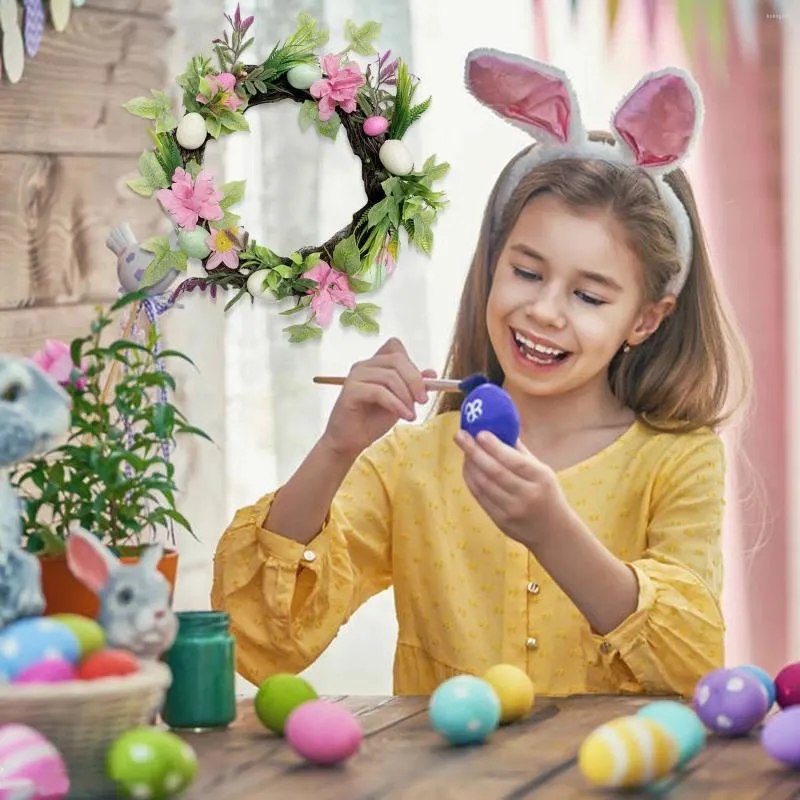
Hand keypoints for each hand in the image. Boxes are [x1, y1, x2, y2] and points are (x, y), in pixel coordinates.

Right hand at [322, 338, 435, 459]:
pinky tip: (404, 416)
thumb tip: (432, 373)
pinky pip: (379, 392)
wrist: (351, 441)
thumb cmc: (372, 420)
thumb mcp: (400, 402)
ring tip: (410, 414)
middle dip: (414, 380)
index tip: (423, 385)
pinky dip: (396, 404)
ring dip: (406, 397)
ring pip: (390, 376)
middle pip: (396, 359)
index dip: (412, 363)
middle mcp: (364, 365)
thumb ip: (413, 387)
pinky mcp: (350, 390)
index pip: (395, 347)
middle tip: (423, 401)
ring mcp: (355, 376)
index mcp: (375, 364)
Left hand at [454, 429, 565, 548]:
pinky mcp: (501, 521)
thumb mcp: (542, 471)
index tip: (479, 433)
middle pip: (495, 472)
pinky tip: (467, 466)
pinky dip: (471, 479)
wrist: (553, 532)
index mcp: (541, 478)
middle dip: (474, 451)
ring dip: (470, 464)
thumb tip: (498, 428)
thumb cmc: (546, 492)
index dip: (495, 447)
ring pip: (484, 484)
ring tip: (463, 448)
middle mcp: (527, 495)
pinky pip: (480, 497)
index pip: (515, 461)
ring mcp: (513, 510)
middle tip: (460, 435)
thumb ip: (520, 452)